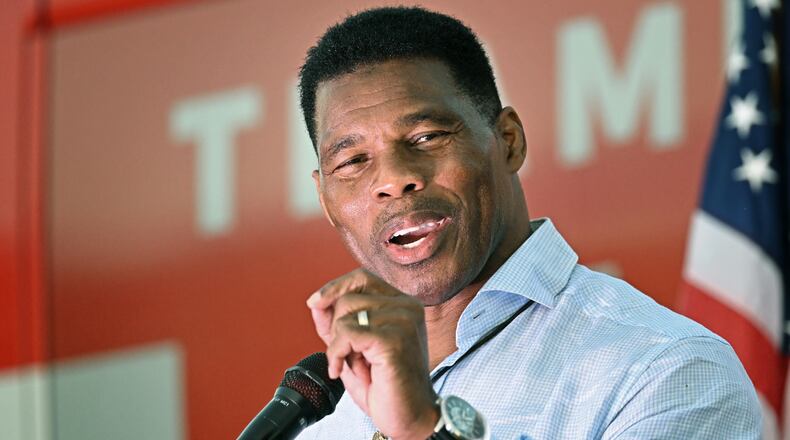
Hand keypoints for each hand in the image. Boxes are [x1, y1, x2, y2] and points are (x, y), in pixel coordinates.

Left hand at [307, 268, 438, 439]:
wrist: (410, 418)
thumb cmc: (386, 386)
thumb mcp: (353, 349)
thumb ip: (336, 324)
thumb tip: (316, 302)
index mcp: (402, 304)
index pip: (363, 278)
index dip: (336, 286)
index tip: (315, 302)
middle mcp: (407, 307)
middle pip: (348, 298)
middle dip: (338, 330)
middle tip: (353, 357)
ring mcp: (403, 320)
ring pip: (345, 316)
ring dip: (340, 346)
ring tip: (358, 366)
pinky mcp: (394, 339)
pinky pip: (347, 334)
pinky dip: (338, 354)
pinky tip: (350, 372)